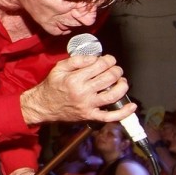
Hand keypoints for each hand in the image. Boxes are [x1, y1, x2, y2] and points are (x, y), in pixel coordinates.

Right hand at [20, 53, 135, 125]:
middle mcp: (82, 92)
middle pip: (108, 78)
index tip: (109, 60)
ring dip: (122, 86)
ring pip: (112, 95)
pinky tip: (131, 106)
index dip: (108, 60)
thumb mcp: (59, 68)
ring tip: (122, 81)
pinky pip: (110, 116)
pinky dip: (123, 112)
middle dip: (116, 70)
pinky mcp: (90, 116)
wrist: (43, 106)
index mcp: (74, 79)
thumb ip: (76, 60)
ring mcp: (88, 105)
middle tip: (116, 69)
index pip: (99, 65)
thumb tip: (94, 57)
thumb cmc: (52, 86)